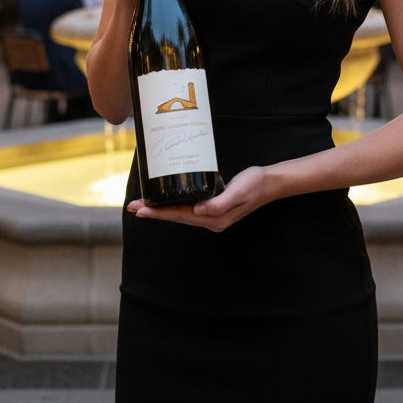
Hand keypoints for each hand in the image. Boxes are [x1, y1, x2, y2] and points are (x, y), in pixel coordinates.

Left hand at [126, 165, 268, 232]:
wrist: (270, 182)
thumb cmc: (255, 184)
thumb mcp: (239, 192)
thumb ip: (220, 203)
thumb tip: (199, 210)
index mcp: (214, 219)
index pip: (180, 216)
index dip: (158, 213)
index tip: (140, 210)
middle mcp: (210, 219)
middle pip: (176, 216)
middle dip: (154, 211)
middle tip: (132, 206)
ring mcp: (211, 214)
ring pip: (180, 212)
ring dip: (161, 208)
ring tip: (143, 204)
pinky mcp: (212, 205)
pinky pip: (188, 206)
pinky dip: (174, 203)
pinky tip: (167, 197)